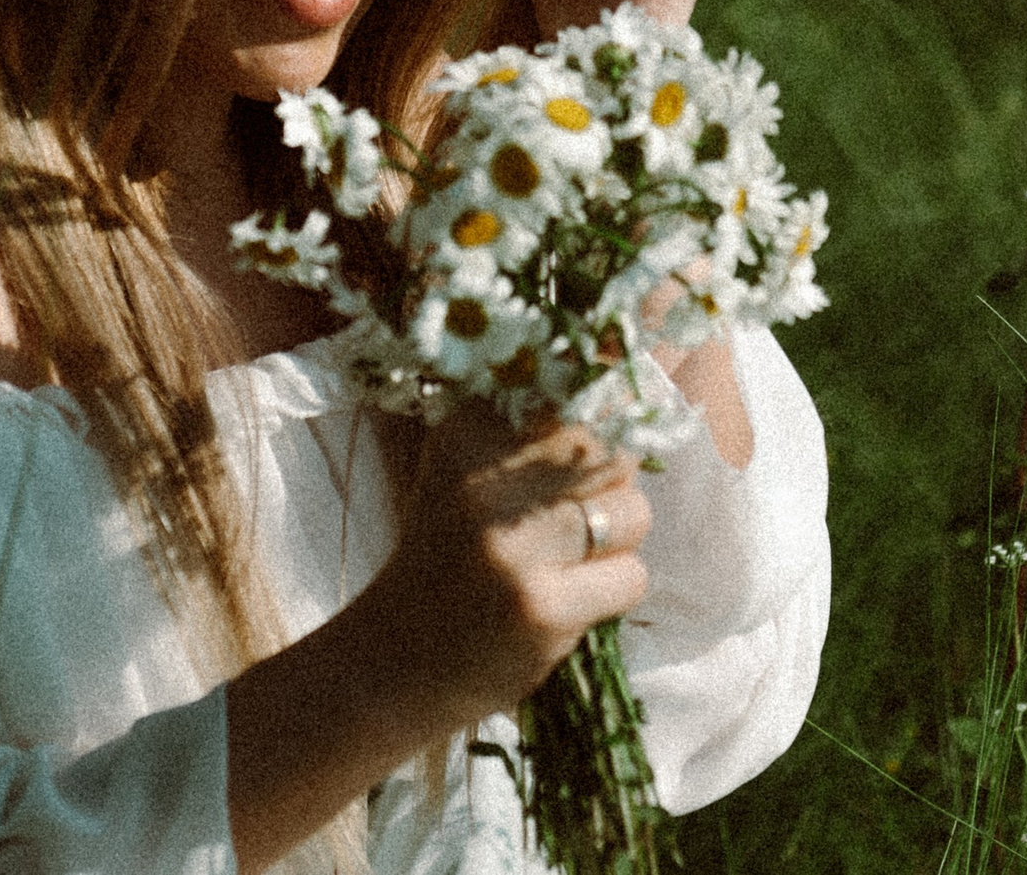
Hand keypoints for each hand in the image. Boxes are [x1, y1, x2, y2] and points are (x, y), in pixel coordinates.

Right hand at [223, 408, 651, 866]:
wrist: (394, 664)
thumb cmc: (449, 556)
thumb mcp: (467, 470)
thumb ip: (534, 423)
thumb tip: (629, 362)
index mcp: (467, 430)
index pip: (576, 386)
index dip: (608, 407)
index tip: (598, 431)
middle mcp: (484, 478)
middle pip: (613, 447)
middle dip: (612, 483)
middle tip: (570, 518)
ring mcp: (512, 545)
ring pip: (633, 511)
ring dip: (617, 543)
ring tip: (563, 563)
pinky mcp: (541, 606)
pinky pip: (631, 576)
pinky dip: (612, 593)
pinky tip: (564, 602)